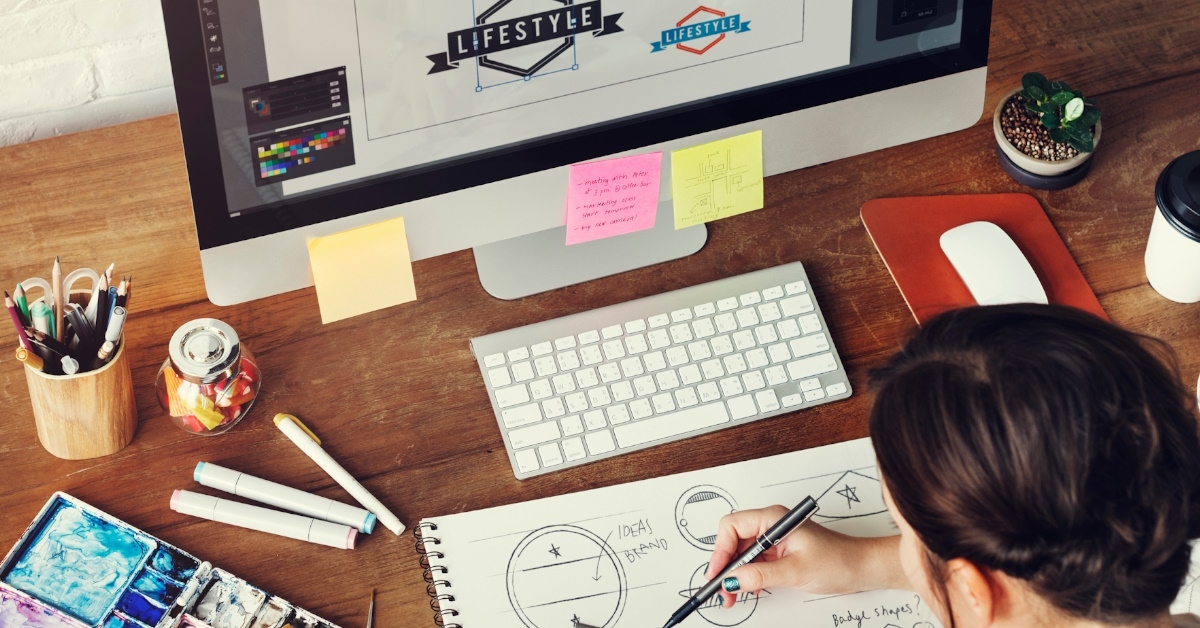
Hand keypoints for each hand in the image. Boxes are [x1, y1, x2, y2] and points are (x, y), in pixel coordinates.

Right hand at [705, 505, 903, 607]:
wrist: (861, 568)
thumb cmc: (838, 560)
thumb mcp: (796, 570)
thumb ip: (762, 575)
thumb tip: (733, 579)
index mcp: (774, 518)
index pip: (733, 526)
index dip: (721, 549)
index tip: (718, 572)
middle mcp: (771, 524)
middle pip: (733, 539)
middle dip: (724, 564)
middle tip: (720, 588)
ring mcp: (774, 538)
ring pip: (741, 552)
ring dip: (734, 573)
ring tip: (731, 595)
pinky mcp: (778, 552)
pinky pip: (753, 561)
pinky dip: (746, 576)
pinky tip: (745, 590)